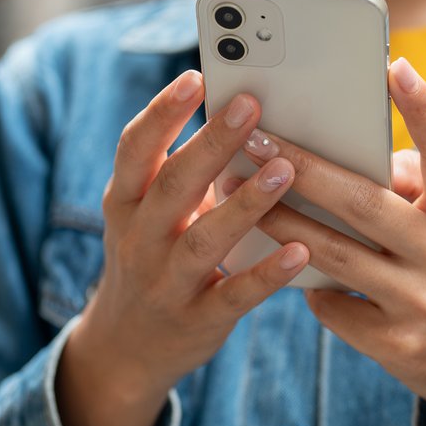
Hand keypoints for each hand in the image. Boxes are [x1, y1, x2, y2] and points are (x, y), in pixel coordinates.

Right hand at [57, 70, 309, 425]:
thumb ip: (182, 173)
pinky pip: (235, 294)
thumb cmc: (153, 258)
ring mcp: (165, 282)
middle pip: (173, 185)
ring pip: (204, 239)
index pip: (134, 150)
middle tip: (251, 105)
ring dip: (245, 203)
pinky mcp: (197, 320)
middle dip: (211, 144)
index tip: (196, 77)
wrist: (126, 348)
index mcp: (125, 203)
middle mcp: (139, 240)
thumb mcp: (147, 215)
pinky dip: (267, 273)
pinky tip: (301, 250)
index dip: (162, 113)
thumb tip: (241, 118)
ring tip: (286, 170)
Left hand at [242, 58, 425, 425]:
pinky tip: (288, 269)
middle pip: (363, 202)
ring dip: (281, 222)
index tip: (393, 67)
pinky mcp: (397, 343)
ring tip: (241, 197)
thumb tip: (351, 155)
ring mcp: (423, 302)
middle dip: (303, 167)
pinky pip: (334, 305)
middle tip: (255, 139)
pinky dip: (308, 284)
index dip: (424, 108)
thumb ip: (420, 186)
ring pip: (333, 254)